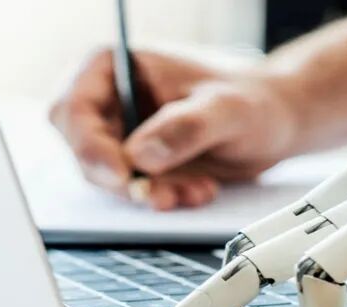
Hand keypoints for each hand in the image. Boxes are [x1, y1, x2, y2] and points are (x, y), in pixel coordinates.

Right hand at [49, 49, 299, 209]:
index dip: (88, 146)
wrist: (273, 124)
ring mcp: (120, 135)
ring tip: (194, 189)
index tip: (122, 174)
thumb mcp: (228, 109)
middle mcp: (109, 100)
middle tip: (159, 194)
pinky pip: (132, 193)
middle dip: (121, 179)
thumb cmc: (252, 101)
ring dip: (148, 193)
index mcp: (114, 66)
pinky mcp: (136, 165)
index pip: (73, 108)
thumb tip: (141, 155)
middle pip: (81, 148)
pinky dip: (163, 199)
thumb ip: (186, 127)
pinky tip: (197, 189)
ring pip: (107, 178)